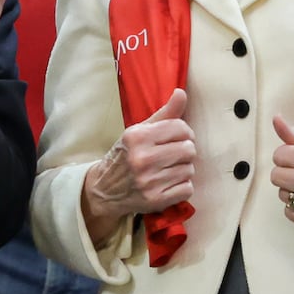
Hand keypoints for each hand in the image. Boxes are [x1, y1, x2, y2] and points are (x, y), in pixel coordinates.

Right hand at [82, 89, 195, 225]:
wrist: (104, 189)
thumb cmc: (125, 155)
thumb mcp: (138, 131)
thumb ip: (164, 114)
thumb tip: (181, 93)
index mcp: (137, 137)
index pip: (181, 127)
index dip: (184, 132)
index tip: (176, 138)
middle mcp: (142, 159)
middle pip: (189, 149)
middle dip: (185, 151)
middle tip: (173, 154)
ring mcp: (148, 181)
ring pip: (189, 170)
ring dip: (183, 169)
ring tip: (168, 169)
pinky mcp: (155, 200)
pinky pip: (187, 189)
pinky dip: (182, 186)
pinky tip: (168, 183)